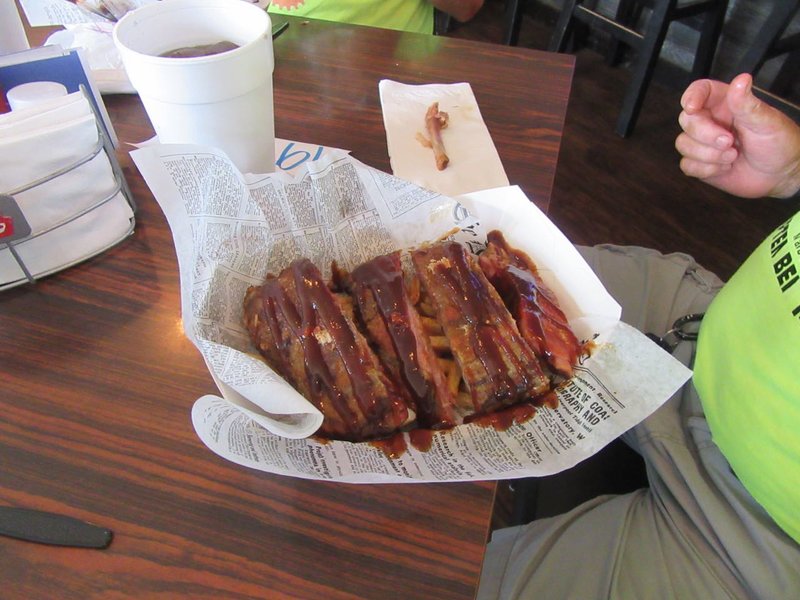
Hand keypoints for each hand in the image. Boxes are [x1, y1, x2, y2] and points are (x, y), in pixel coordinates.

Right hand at [675, 73, 799, 197]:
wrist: (781, 174)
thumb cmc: (779, 143)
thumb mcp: (766, 121)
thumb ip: (747, 103)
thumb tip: (741, 79)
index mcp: (726, 103)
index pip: (700, 90)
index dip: (692, 96)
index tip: (692, 108)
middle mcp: (711, 121)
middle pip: (687, 120)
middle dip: (705, 135)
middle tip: (729, 142)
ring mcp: (704, 143)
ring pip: (683, 144)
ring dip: (708, 155)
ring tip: (732, 157)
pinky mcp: (701, 164)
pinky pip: (687, 165)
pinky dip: (705, 169)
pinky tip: (725, 168)